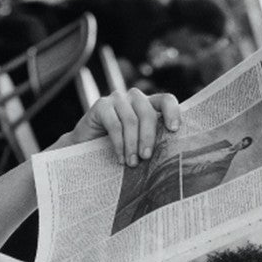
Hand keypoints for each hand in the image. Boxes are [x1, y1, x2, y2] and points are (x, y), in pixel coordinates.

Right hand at [55, 86, 178, 164]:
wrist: (86, 149)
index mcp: (149, 105)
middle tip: (146, 157)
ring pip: (131, 119)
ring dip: (132, 144)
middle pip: (147, 112)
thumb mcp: (139, 145)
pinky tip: (120, 158)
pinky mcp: (101, 105)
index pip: (166, 100)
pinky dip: (119, 143)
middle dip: (148, 136)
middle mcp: (135, 98)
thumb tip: (173, 160)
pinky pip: (114, 123)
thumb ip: (153, 144)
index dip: (172, 112)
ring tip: (132, 163)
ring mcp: (118, 99)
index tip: (174, 129)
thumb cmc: (120, 149)